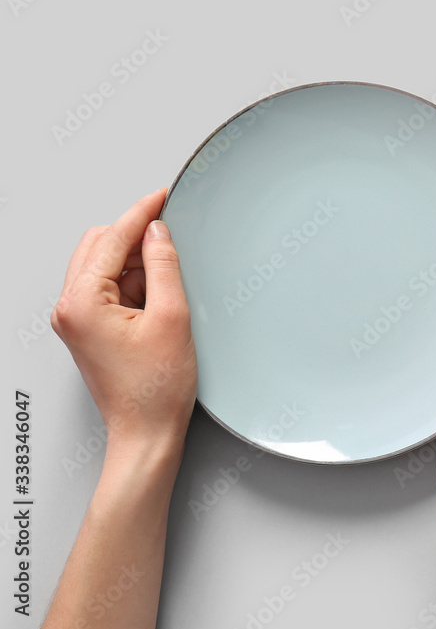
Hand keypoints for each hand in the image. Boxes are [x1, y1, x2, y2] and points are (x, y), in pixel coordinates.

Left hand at [51, 187, 197, 463]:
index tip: (162, 196)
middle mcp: (70, 308)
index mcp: (82, 302)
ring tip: (169, 280)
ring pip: (104, 265)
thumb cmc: (156, 390)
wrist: (146, 432)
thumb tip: (158, 233)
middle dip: (136, 236)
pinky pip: (108, 288)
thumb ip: (164, 266)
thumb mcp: (172, 317)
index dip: (141, 213)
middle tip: (172, 236)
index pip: (112, 239)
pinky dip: (133, 282)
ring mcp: (76, 319)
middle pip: (100, 246)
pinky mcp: (89, 328)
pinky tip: (158, 296)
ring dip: (136, 261)